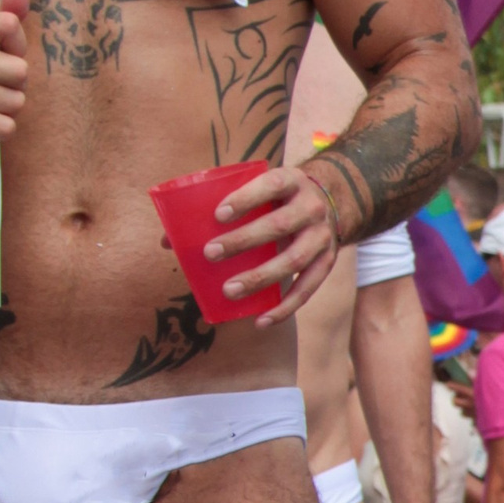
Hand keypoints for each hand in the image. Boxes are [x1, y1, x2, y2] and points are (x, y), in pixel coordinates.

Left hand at [206, 161, 342, 319]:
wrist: (334, 200)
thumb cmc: (278, 197)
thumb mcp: (260, 188)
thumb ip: (221, 205)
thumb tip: (169, 241)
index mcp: (292, 181)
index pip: (272, 185)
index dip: (246, 199)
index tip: (218, 215)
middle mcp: (312, 207)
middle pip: (280, 225)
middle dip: (244, 240)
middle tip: (210, 253)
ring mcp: (322, 236)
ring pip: (293, 260)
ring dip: (260, 277)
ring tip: (229, 290)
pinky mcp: (327, 261)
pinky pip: (307, 288)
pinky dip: (285, 307)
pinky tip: (261, 320)